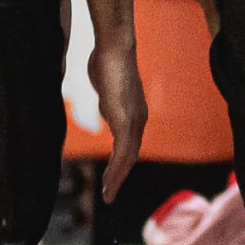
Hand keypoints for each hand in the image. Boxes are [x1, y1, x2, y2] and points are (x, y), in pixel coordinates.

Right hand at [88, 38, 146, 202]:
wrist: (113, 49)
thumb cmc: (106, 62)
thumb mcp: (106, 88)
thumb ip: (108, 100)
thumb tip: (106, 106)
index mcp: (133, 113)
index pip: (128, 143)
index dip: (120, 161)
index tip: (112, 175)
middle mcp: (138, 120)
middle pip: (130, 155)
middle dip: (119, 175)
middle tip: (109, 193)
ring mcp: (134, 122)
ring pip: (128, 158)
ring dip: (117, 178)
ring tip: (108, 195)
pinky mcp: (126, 122)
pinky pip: (122, 153)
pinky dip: (116, 170)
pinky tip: (110, 182)